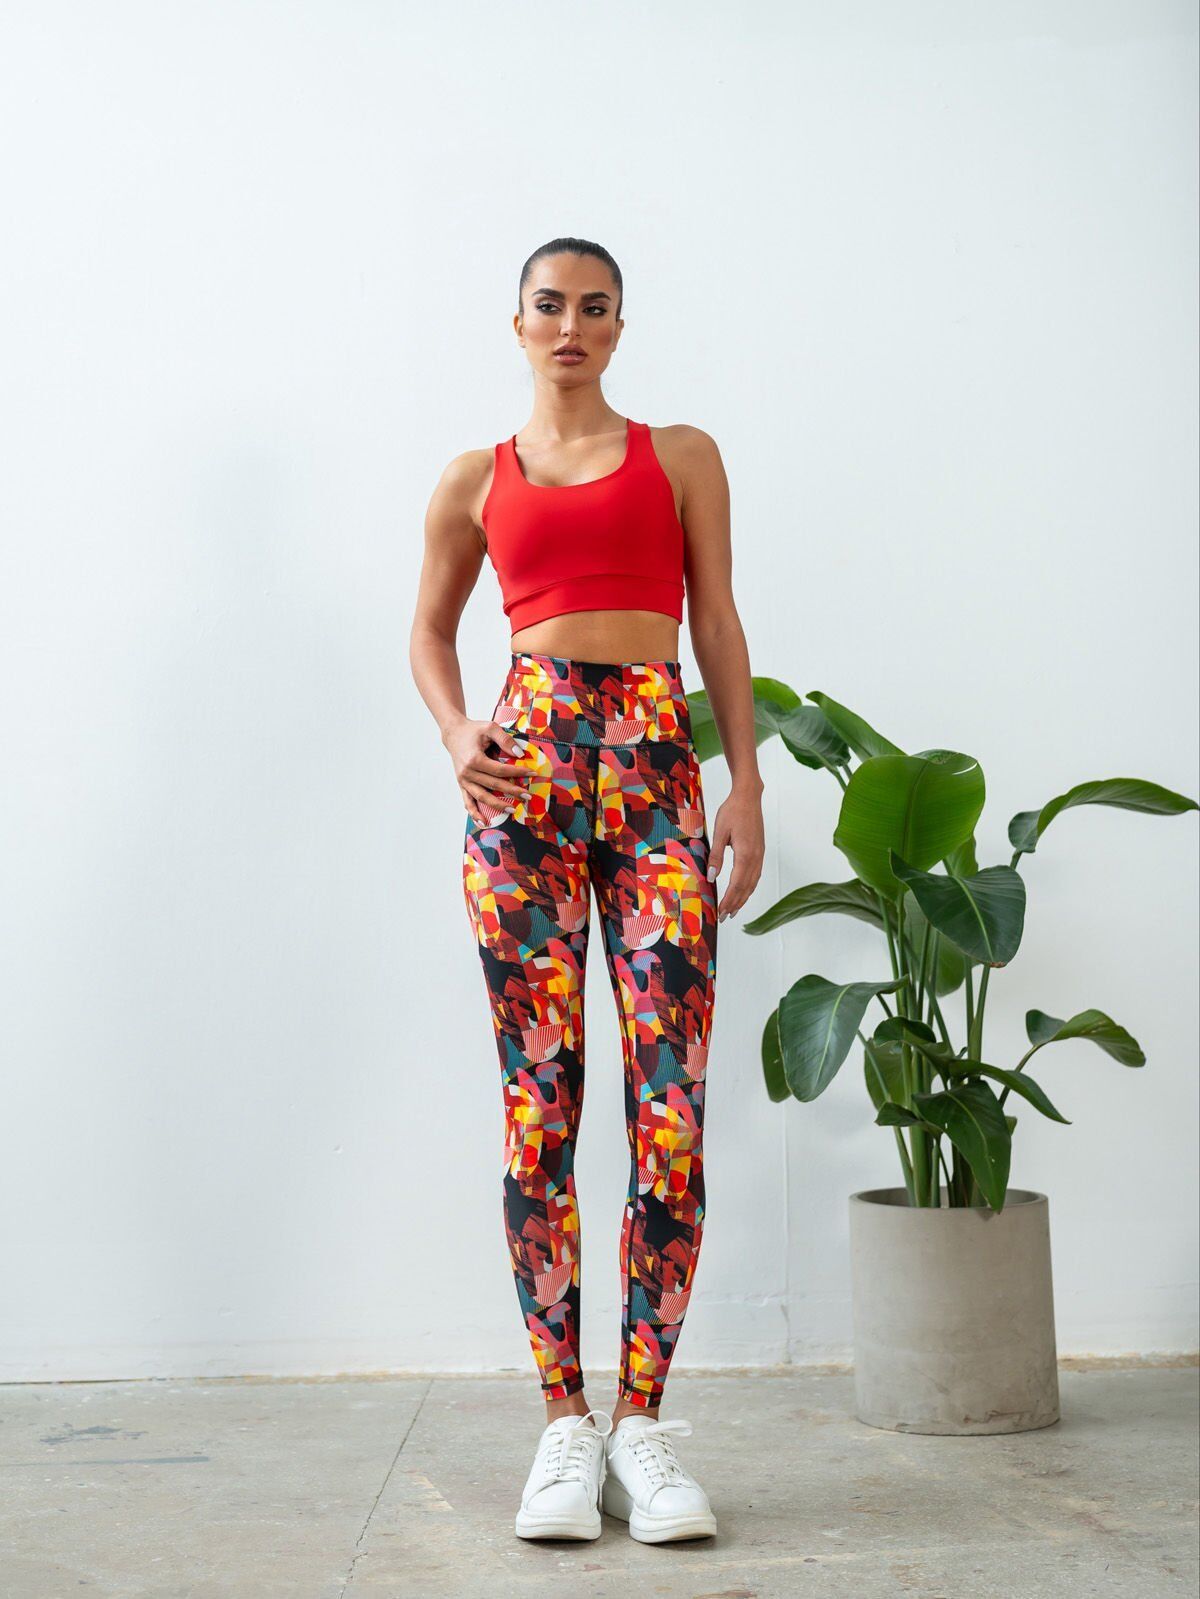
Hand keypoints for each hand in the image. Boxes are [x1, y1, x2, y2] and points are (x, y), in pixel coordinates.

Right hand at [443, 717, 531, 824]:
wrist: (454, 733)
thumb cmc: (473, 730)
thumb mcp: (490, 727)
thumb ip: (505, 739)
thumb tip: (520, 754)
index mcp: (474, 759)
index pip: (500, 770)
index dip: (517, 773)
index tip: (532, 773)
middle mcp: (467, 772)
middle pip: (493, 785)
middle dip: (512, 791)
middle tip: (528, 795)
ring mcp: (463, 780)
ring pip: (481, 797)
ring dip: (497, 805)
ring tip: (512, 809)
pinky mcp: (461, 784)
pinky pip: (467, 802)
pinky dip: (474, 813)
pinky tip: (484, 822)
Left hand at [706, 786, 764, 921]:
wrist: (748, 797)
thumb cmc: (732, 811)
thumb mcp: (720, 832)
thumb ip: (716, 856)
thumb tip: (711, 876)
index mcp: (745, 854)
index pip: (736, 884)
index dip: (729, 900)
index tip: (721, 911)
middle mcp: (756, 857)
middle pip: (746, 887)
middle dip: (735, 903)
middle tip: (725, 917)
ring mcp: (760, 855)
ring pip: (753, 883)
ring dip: (743, 898)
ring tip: (734, 910)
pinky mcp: (760, 851)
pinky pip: (756, 875)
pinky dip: (749, 887)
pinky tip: (744, 891)